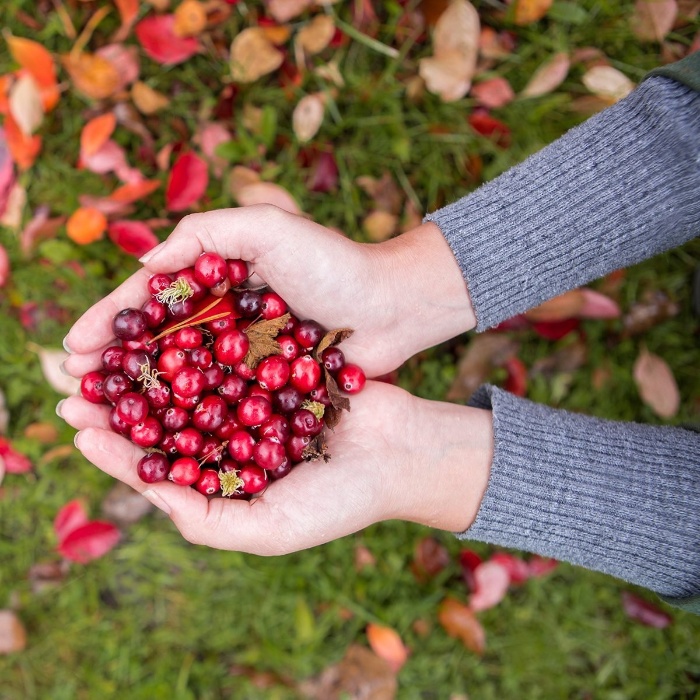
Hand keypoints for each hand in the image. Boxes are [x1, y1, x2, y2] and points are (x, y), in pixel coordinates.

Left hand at [58, 381, 492, 553]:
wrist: (401, 453)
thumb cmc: (340, 500)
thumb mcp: (268, 529)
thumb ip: (206, 522)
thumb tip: (148, 493)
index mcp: (225, 485)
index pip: (160, 471)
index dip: (117, 453)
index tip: (80, 429)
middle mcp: (233, 443)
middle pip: (166, 423)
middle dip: (122, 405)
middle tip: (76, 384)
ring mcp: (252, 404)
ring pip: (190, 385)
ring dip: (150, 370)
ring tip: (111, 350)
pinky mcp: (273, 371)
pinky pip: (229, 356)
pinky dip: (199, 344)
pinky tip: (171, 327)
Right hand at [62, 205, 475, 378]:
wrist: (391, 307)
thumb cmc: (335, 264)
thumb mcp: (271, 228)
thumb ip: (207, 233)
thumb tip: (146, 263)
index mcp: (216, 279)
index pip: (150, 300)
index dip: (111, 321)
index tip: (76, 346)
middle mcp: (223, 319)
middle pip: (156, 344)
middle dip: (113, 365)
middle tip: (72, 390)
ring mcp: (243, 354)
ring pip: (181, 377)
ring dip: (141, 397)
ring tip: (101, 418)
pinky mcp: (267, 384)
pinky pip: (219, 401)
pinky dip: (190, 415)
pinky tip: (161, 436)